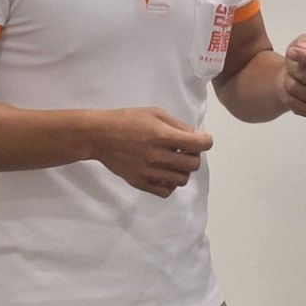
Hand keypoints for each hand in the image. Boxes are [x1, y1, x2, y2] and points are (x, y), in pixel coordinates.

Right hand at [89, 107, 212, 196]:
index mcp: (162, 135)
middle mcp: (157, 155)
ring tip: (174, 162)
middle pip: (193, 164)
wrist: (99, 136)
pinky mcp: (139, 182)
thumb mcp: (154, 113)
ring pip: (181, 180)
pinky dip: (170, 184)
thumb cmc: (128, 120)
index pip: (198, 144)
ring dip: (183, 170)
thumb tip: (198, 136)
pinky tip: (164, 173)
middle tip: (185, 150)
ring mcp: (148, 172)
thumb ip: (178, 125)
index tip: (202, 139)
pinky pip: (165, 192)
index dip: (206, 141)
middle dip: (194, 156)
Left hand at [280, 34, 305, 116]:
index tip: (292, 52)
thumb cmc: (300, 60)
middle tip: (291, 66)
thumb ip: (304, 42)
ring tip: (290, 77)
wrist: (290, 78)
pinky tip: (291, 91)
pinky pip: (293, 102)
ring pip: (296, 88)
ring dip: (288, 80)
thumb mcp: (302, 43)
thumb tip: (302, 49)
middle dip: (293, 68)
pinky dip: (287, 95)